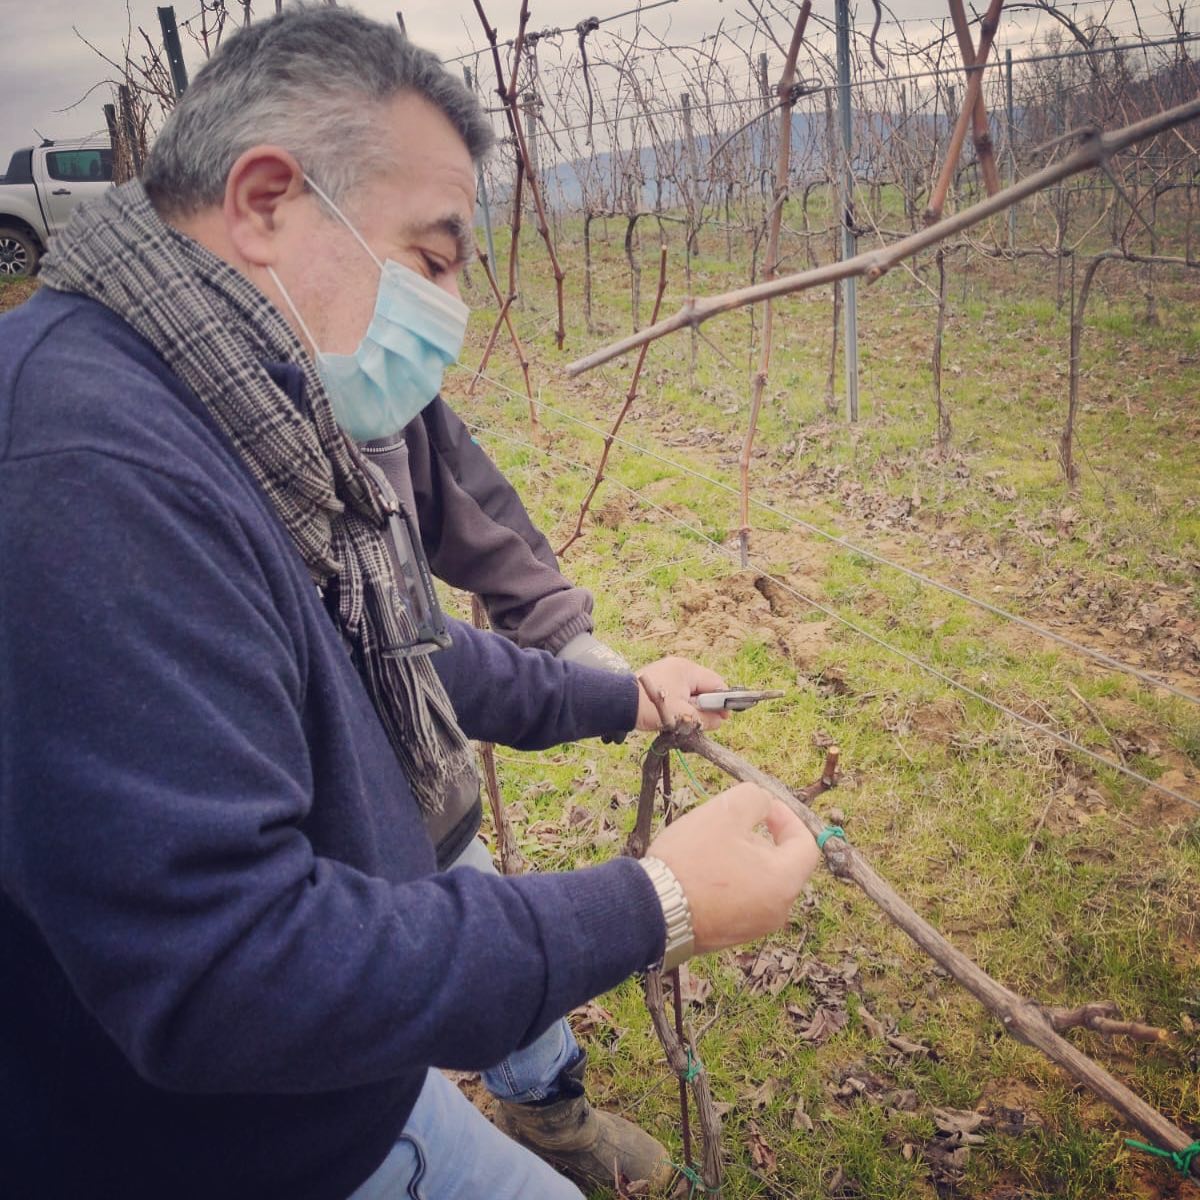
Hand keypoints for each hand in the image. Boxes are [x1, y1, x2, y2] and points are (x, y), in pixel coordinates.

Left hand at [634, 656, 727, 731]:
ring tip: (683, 719)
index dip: (723, 701)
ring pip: (691, 691)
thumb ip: (707, 718)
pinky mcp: (659, 680)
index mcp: (687, 669)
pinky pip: (678, 692)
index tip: (724, 717)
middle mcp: (678, 666)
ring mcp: (667, 671)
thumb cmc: (651, 707)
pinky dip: (680, 704)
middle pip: (704, 687)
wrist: (618, 704)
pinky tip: (674, 715)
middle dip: (706, 706)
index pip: (716, 683)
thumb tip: (721, 720)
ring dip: (692, 706)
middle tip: (702, 722)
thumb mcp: (683, 716)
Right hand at [647, 782, 818, 952]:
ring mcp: (753, 928)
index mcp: (784, 882)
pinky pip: (740, 900)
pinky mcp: (729, 936)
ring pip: (759, 881)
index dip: (787, 817)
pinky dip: (729, 881)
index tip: (763, 806)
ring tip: (710, 846)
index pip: (806, 844)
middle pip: (781, 863)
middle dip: (760, 837)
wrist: (652, 911)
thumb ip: (755, 798)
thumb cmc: (692, 860)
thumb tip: (763, 804)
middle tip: (729, 823)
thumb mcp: (725, 812)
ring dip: (742, 858)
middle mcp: (776, 911)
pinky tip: (700, 871)